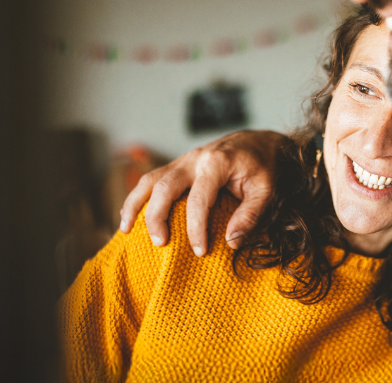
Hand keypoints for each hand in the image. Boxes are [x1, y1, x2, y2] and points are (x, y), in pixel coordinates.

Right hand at [118, 130, 289, 255]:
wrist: (259, 141)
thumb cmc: (263, 166)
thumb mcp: (265, 190)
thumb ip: (250, 215)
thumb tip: (230, 243)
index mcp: (216, 163)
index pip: (198, 200)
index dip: (196, 228)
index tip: (200, 251)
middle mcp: (195, 159)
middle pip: (164, 187)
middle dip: (157, 217)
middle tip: (161, 243)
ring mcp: (184, 160)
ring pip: (150, 179)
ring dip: (135, 204)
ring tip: (125, 229)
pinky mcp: (179, 165)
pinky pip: (152, 179)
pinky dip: (138, 196)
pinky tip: (129, 215)